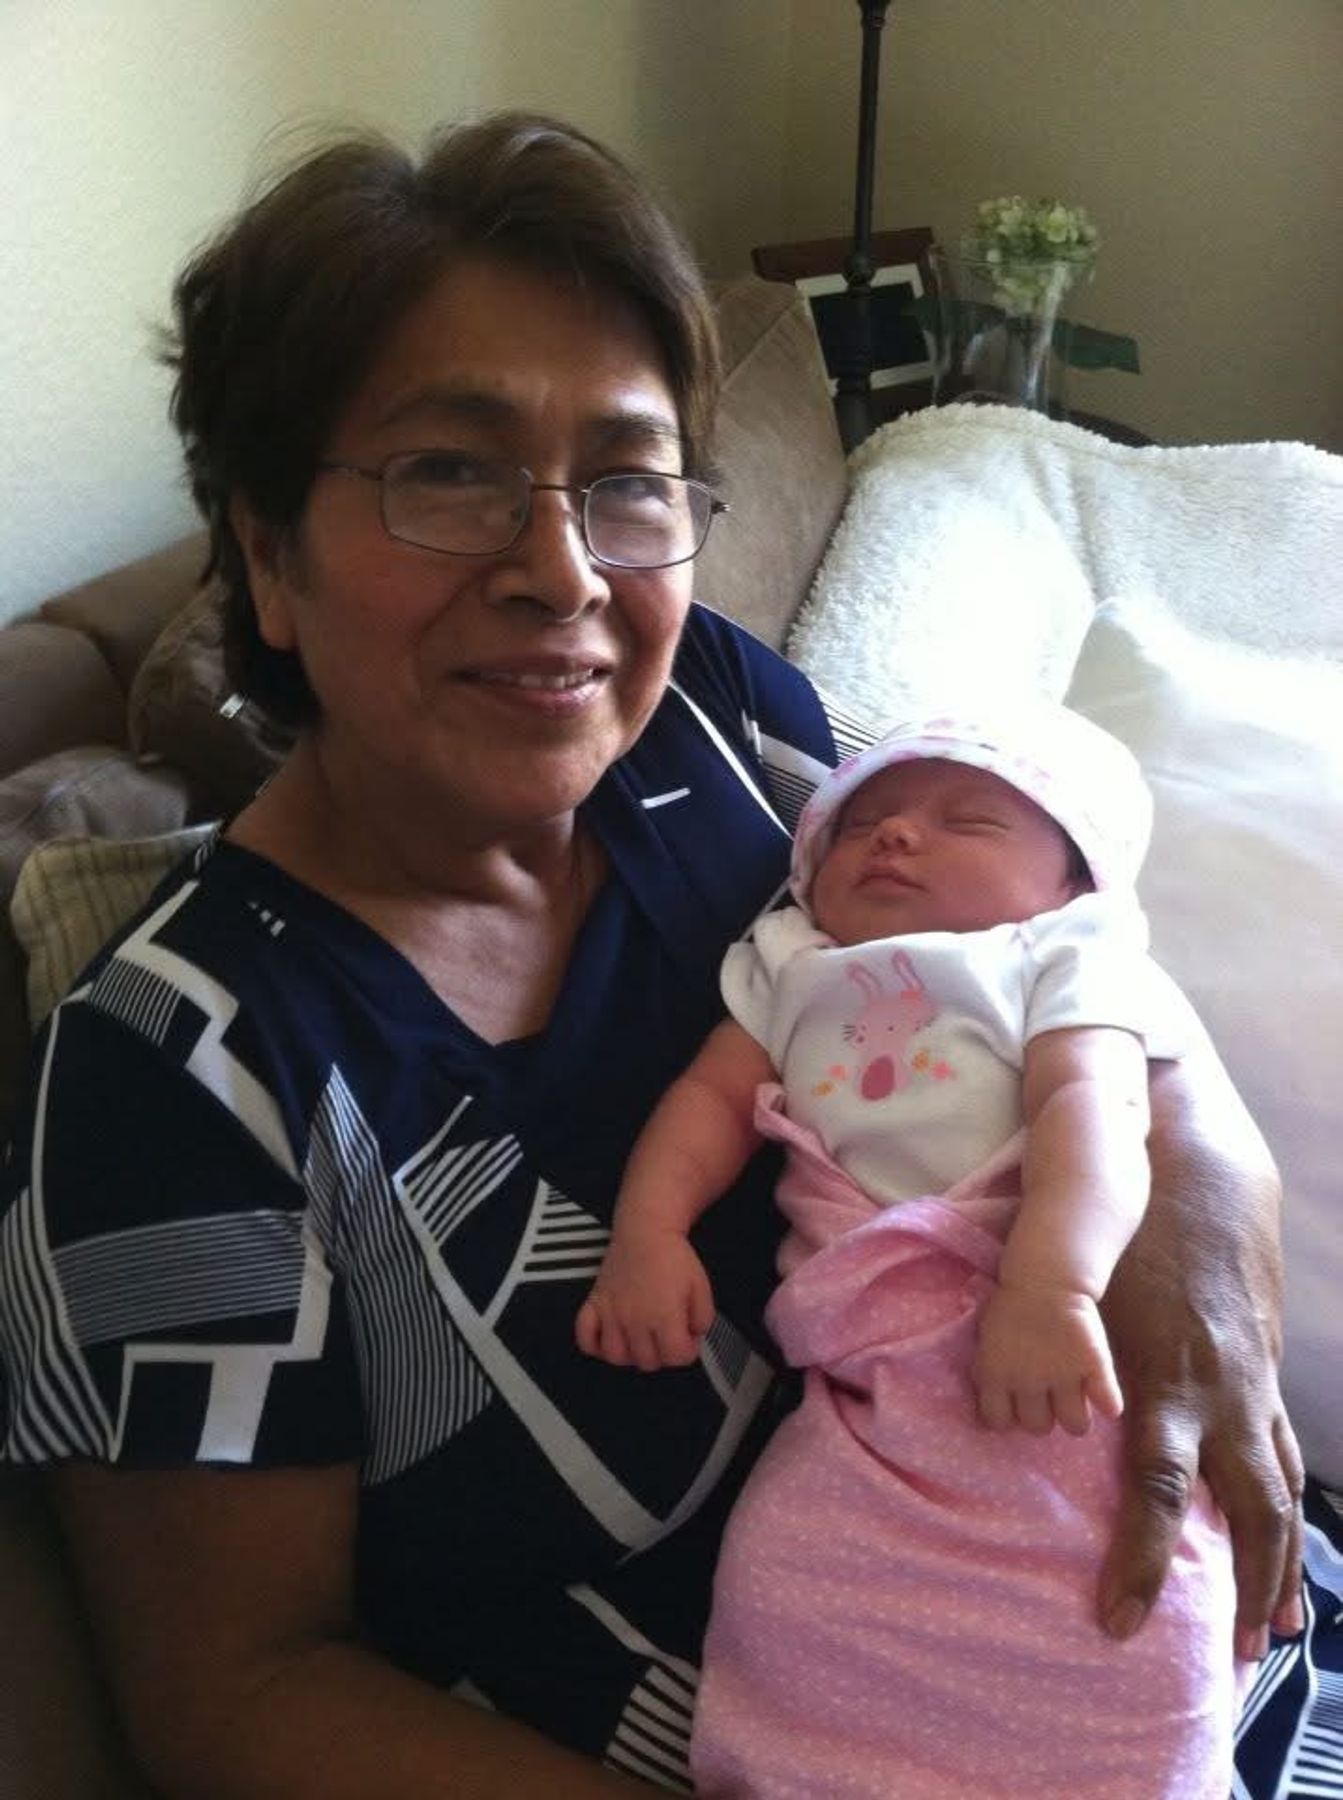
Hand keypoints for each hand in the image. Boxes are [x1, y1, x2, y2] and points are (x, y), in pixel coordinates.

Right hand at [575, 1229, 714, 1370]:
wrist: (645, 1230)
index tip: (688, 1337)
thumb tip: (692, 1337)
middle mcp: (635, 1319)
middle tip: (666, 1334)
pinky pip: (585, 1337)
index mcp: (664, 1316)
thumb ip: (702, 1320)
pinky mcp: (595, 1304)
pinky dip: (594, 1345)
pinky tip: (610, 1338)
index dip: (687, 1350)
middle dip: (662, 1353)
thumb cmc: (674, 1257)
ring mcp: (611, 1313)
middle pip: (647, 1361)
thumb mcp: (702, 1288)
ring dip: (631, 1354)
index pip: (676, 1358)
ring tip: (641, 1339)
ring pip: (616, 1356)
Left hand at [974, 1283, 1121, 1435]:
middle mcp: (1027, 1380)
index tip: (1014, 1404)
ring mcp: (1063, 1374)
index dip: (1007, 1416)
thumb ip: (992, 1374)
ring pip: (1074, 1425)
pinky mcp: (1093, 1363)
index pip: (998, 1422)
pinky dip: (1109, 1403)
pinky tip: (1104, 1397)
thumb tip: (997, 1409)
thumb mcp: (987, 1343)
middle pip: (1038, 1428)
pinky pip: (1108, 1402)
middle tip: (1048, 1396)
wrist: (1044, 1277)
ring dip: (1075, 1416)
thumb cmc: (1011, 1309)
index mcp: (995, 1375)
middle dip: (1044, 1415)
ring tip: (1075, 1398)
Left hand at [1098, 1058, 1305, 1659]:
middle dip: (1241, 1591)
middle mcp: (1221, 1393)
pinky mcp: (1264, 1372)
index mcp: (1167, 1378)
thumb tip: (997, 1409)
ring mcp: (1253, 1384)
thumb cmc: (1121, 1225)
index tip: (1114, 1621)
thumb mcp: (1077, 1282)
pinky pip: (1285, 1457)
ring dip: (1279, 1567)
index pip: (1159, 1492)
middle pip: (1248, 1514)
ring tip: (1271, 1634)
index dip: (1140, 1562)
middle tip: (1227, 1663)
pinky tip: (1284, 1551)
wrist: (1199, 1167)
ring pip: (1280, 1493)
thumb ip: (1046, 1346)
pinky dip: (1288, 1511)